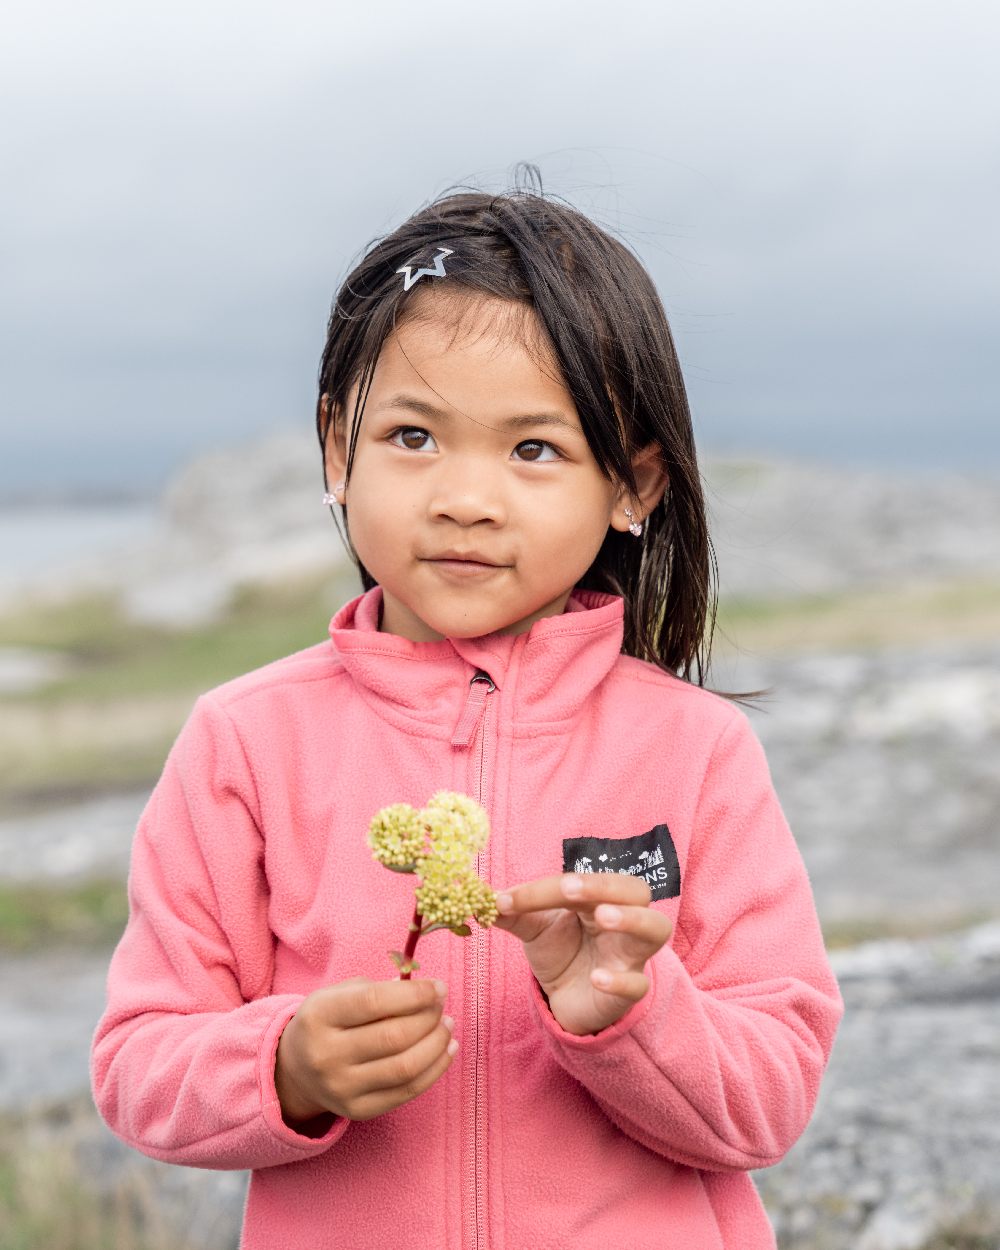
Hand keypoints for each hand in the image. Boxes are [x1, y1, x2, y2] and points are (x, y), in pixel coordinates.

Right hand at [274, 976, 456, 1127]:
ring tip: (447, 1025)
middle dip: (429, 1018)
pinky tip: (447, 1049)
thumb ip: (379, 989)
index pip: (374, 1002)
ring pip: (405, 1067)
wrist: (296, 1070)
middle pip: (394, 1037)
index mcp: (319, 1016)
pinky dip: (436, 1069)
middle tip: (442, 1005)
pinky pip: (407, 1092)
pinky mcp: (358, 1111)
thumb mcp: (339, 995)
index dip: (414, 994)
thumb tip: (425, 992)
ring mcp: (342, 1088)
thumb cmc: (328, 1021)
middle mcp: (326, 1055)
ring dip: (436, 1043)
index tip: (439, 986)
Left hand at [493, 873, 671, 1036]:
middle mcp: (622, 920)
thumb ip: (513, 912)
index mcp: (598, 897)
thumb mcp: (534, 928)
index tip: (507, 899)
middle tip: (571, 890)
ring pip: (656, 928)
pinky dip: (621, 980)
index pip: (579, 882)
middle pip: (635, 891)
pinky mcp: (630, 991)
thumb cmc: (560, 952)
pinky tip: (597, 978)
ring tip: (604, 918)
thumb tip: (481, 898)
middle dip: (604, 886)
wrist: (568, 1000)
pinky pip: (638, 984)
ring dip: (632, 919)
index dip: (543, 889)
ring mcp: (630, 955)